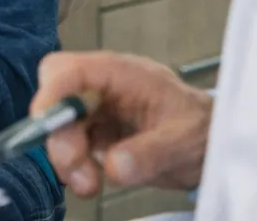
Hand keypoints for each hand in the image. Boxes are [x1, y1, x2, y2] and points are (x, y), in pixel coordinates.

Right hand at [32, 51, 213, 197]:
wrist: (213, 142)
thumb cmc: (203, 127)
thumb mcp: (184, 139)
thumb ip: (150, 151)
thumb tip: (114, 167)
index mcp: (122, 74)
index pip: (71, 70)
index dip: (51, 93)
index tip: (44, 124)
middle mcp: (104, 88)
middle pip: (58, 100)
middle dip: (59, 137)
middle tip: (77, 171)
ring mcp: (100, 110)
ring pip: (61, 126)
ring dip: (66, 158)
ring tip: (89, 185)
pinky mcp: (99, 133)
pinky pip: (74, 146)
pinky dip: (76, 168)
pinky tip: (93, 182)